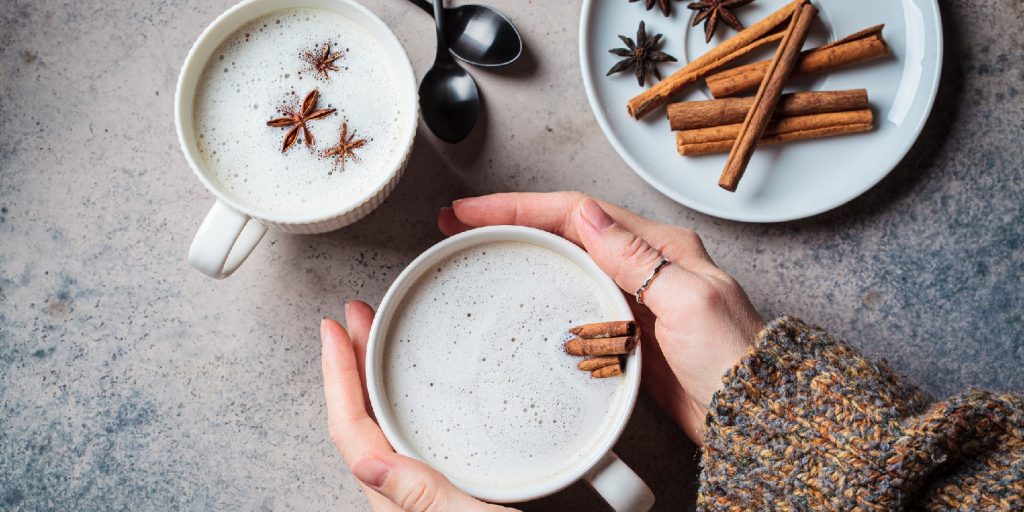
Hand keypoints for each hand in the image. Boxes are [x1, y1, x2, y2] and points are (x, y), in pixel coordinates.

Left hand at [321, 302, 514, 511]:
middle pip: (360, 418)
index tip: (333, 332)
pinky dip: (405, 397)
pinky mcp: (448, 484)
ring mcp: (423, 488)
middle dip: (352, 361)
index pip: (350, 431)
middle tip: (354, 318)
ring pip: (383, 423)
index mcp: (395, 499)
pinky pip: (410, 432)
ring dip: (375, 375)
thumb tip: (366, 465)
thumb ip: (423, 498)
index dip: (336, 376)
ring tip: (375, 337)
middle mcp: (402, 493)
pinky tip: (420, 386)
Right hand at [438, 192, 762, 442]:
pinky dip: (539, 289)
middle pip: (563, 229)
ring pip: (562, 260)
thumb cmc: (732, 360)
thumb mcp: (688, 299)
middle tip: (459, 224)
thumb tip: (587, 215)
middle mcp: (643, 264)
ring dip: (520, 250)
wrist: (747, 414)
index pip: (577, 212)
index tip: (474, 211)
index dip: (519, 207)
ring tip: (476, 249)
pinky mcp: (623, 330)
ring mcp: (630, 297)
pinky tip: (518, 295)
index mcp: (659, 246)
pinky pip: (571, 299)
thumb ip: (636, 257)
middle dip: (509, 221)